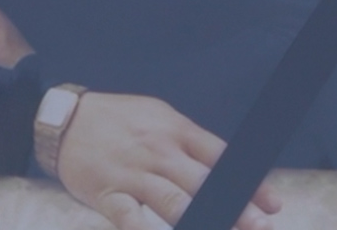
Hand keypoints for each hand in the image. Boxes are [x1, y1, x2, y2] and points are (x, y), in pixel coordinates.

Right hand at [57, 92, 281, 229]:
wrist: (65, 118)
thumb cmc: (119, 121)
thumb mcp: (159, 118)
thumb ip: (191, 143)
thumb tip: (229, 168)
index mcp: (175, 130)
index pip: (221, 158)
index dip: (249, 182)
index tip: (272, 205)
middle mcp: (158, 151)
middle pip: (204, 183)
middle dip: (235, 208)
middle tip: (259, 228)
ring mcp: (133, 172)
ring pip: (173, 202)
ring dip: (202, 223)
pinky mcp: (107, 191)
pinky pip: (129, 218)